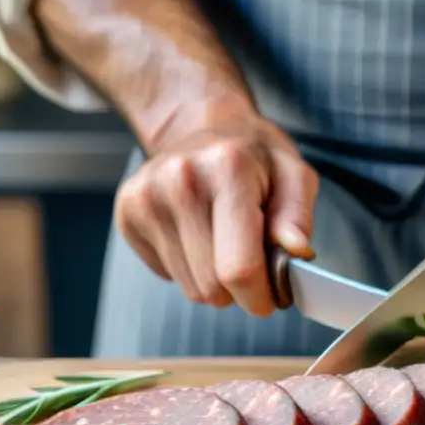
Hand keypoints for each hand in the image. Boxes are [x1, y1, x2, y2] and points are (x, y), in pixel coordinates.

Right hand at [114, 106, 318, 315]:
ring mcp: (146, 197)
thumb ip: (297, 215)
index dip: (259, 297)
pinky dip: (188, 268)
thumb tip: (297, 251)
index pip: (238, 268)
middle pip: (212, 286)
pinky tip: (197, 235)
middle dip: (239, 289)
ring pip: (189, 287)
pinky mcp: (127, 213)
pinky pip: (166, 275)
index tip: (271, 298)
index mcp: (228, 169)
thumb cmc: (254, 157)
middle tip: (251, 260)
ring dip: (214, 280)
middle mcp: (180, 180)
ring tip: (223, 241)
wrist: (202, 126)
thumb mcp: (294, 174)